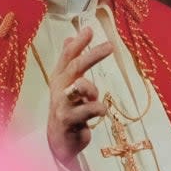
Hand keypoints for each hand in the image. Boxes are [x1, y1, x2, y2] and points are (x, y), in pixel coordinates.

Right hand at [47, 27, 112, 164]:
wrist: (59, 141)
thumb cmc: (66, 109)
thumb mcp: (65, 84)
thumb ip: (68, 61)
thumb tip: (69, 37)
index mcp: (59, 78)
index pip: (67, 56)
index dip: (78, 42)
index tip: (90, 28)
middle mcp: (59, 89)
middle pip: (75, 66)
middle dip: (92, 54)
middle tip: (110, 46)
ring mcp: (62, 104)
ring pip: (82, 86)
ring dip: (92, 90)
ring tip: (94, 99)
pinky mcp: (68, 119)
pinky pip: (90, 109)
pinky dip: (98, 109)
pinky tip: (98, 113)